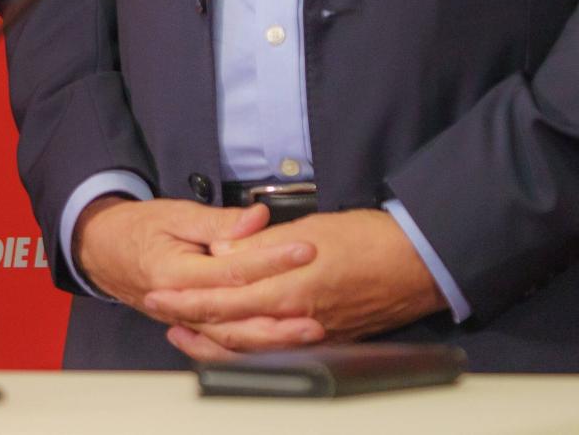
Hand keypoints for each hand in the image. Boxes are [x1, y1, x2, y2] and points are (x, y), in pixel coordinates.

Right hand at [73, 198, 325, 353]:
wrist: (103, 251)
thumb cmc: (138, 228)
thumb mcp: (175, 214)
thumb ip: (219, 222)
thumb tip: (256, 219)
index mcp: (175, 273)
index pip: (232, 271)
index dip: (271, 261)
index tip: (304, 250)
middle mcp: (181, 305)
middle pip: (234, 318)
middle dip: (278, 316)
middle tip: (315, 310)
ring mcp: (185, 321)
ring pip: (231, 339)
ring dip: (271, 339)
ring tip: (307, 331)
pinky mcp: (192, 327)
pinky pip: (224, 343)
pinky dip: (252, 348)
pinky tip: (279, 345)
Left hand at [145, 208, 443, 362]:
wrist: (419, 263)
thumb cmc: (371, 239)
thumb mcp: (309, 229)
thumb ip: (261, 246)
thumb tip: (223, 253)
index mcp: (290, 288)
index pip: (224, 297)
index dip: (187, 298)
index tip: (159, 292)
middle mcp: (297, 319)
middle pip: (231, 329)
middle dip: (191, 323)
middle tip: (161, 314)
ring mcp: (312, 334)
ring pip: (251, 346)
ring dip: (214, 341)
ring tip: (187, 332)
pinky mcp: (325, 340)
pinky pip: (275, 350)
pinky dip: (247, 347)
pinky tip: (234, 340)